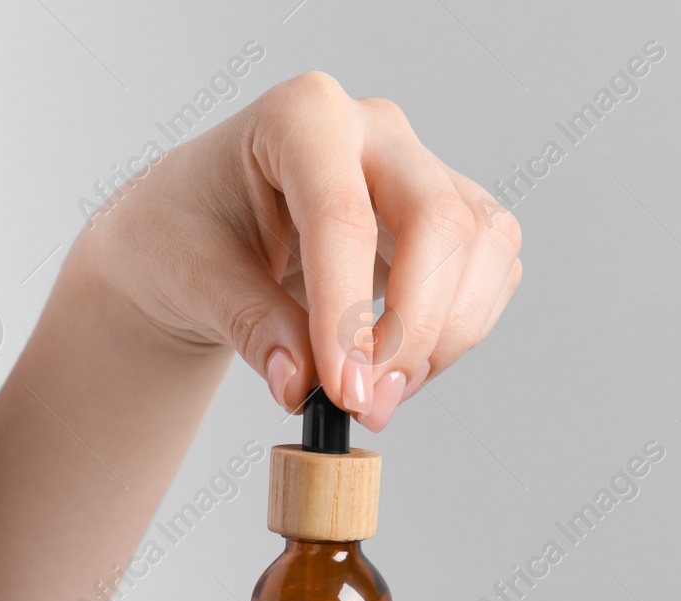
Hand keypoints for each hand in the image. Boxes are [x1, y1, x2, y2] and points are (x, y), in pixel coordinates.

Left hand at [83, 71, 523, 431]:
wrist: (204, 230)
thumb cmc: (188, 232)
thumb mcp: (194, 280)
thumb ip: (253, 328)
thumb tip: (302, 384)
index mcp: (300, 118)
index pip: (342, 215)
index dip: (348, 313)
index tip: (341, 390)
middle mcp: (374, 130)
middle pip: (439, 221)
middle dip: (414, 328)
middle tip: (367, 402)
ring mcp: (423, 168)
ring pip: (483, 247)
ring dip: (445, 337)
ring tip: (380, 392)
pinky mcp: (455, 213)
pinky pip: (492, 271)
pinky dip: (460, 332)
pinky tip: (403, 363)